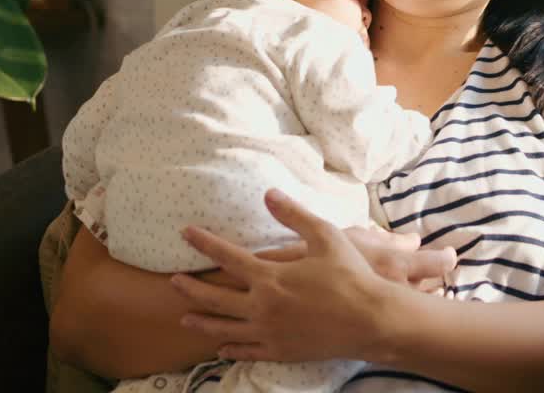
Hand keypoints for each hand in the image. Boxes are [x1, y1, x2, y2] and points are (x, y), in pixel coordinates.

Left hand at [169, 190, 452, 362]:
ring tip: (184, 318)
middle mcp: (263, 307)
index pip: (227, 257)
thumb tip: (268, 193)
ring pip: (224, 328)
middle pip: (215, 298)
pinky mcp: (281, 351)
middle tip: (172, 282)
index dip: (204, 242)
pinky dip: (230, 349)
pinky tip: (220, 348)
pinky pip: (247, 351)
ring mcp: (270, 332)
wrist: (371, 320)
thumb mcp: (326, 236)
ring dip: (201, 322)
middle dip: (191, 288)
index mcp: (271, 277)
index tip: (185, 232)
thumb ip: (294, 215)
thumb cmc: (351, 275)